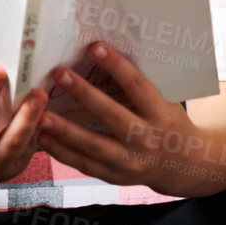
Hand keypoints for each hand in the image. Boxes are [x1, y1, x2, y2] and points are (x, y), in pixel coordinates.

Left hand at [37, 41, 225, 196]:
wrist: (183, 165)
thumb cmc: (169, 123)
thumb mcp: (166, 102)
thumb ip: (140, 87)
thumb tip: (105, 55)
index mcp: (161, 114)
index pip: (138, 86)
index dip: (117, 66)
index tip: (95, 47)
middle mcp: (147, 139)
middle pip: (112, 115)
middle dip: (85, 94)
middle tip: (60, 74)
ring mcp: (130, 162)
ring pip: (94, 146)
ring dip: (66, 130)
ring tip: (42, 115)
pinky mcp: (115, 177)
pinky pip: (85, 165)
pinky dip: (62, 153)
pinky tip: (43, 138)